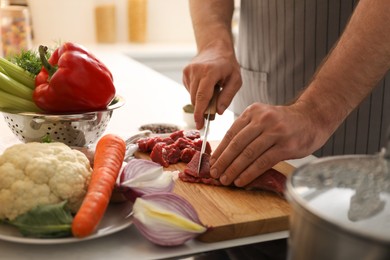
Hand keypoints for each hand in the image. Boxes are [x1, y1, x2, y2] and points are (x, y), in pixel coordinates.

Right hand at [182, 43, 241, 128]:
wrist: (215, 48)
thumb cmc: (228, 65)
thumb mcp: (235, 80)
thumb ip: (227, 97)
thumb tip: (218, 112)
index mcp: (210, 72)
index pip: (202, 97)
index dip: (200, 113)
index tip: (200, 125)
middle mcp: (197, 70)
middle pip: (195, 99)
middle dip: (202, 109)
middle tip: (212, 112)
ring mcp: (189, 71)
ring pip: (192, 96)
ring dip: (200, 101)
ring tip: (212, 94)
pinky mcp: (185, 73)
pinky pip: (190, 90)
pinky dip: (197, 93)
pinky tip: (205, 86)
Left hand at [210, 102, 331, 186]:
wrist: (312, 119)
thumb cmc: (284, 122)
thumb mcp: (263, 118)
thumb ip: (247, 130)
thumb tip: (226, 154)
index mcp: (253, 112)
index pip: (231, 133)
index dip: (220, 150)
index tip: (212, 162)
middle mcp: (263, 119)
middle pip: (237, 144)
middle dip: (224, 161)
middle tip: (215, 173)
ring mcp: (275, 132)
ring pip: (248, 154)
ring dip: (234, 169)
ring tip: (225, 180)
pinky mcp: (286, 146)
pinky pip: (262, 162)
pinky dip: (249, 173)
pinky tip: (241, 180)